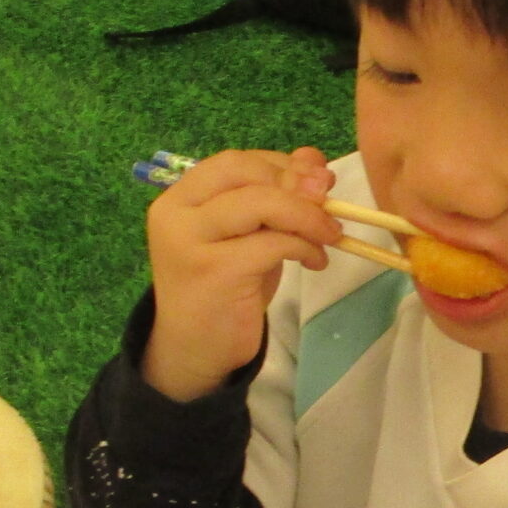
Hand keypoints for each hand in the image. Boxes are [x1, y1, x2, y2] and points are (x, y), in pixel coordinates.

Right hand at [138, 146, 338, 401]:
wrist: (195, 348)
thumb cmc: (224, 287)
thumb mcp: (250, 234)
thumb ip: (273, 196)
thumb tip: (313, 159)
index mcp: (180, 196)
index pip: (233, 162)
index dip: (280, 164)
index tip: (317, 179)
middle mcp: (176, 212)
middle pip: (246, 174)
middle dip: (297, 184)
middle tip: (330, 202)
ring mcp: (190, 242)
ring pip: (262, 203)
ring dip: (308, 215)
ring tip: (329, 235)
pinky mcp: (214, 271)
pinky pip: (273, 243)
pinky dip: (304, 246)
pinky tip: (314, 261)